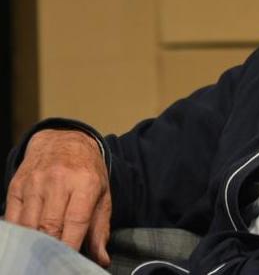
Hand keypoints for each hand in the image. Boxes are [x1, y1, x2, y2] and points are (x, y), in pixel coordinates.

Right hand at [4, 129, 111, 266]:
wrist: (63, 140)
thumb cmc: (86, 171)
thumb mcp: (102, 194)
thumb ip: (100, 228)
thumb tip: (100, 259)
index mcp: (85, 182)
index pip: (76, 222)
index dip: (72, 246)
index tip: (70, 262)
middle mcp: (58, 181)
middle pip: (49, 226)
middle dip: (52, 249)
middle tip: (56, 261)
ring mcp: (34, 183)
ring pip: (29, 225)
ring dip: (34, 243)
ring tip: (42, 253)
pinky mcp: (16, 186)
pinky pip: (13, 218)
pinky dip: (20, 233)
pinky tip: (27, 240)